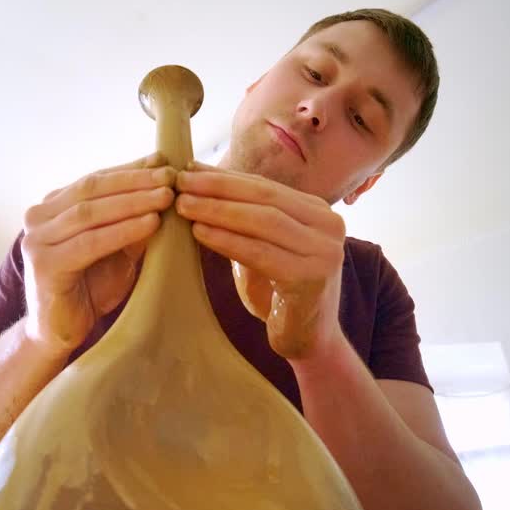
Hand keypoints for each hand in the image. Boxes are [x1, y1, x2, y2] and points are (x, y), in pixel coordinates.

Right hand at [20, 154, 176, 354]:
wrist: (60, 332)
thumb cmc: (89, 288)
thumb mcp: (116, 247)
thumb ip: (131, 219)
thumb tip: (163, 186)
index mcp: (52, 206)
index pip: (95, 179)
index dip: (130, 168)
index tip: (163, 160)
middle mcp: (38, 217)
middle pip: (92, 188)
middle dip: (134, 181)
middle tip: (169, 176)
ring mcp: (37, 240)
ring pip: (91, 212)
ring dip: (133, 202)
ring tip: (166, 197)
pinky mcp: (44, 264)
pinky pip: (90, 242)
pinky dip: (123, 231)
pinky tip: (150, 224)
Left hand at [174, 163, 346, 360]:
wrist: (309, 340)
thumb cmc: (279, 292)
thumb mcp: (264, 246)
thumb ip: (245, 218)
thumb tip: (198, 182)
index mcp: (318, 212)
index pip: (265, 187)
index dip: (225, 177)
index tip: (188, 170)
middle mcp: (329, 226)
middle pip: (265, 198)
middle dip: (219, 188)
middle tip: (180, 183)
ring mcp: (325, 252)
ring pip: (264, 221)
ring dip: (218, 211)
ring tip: (184, 207)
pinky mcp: (312, 278)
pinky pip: (261, 253)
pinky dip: (228, 241)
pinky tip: (201, 234)